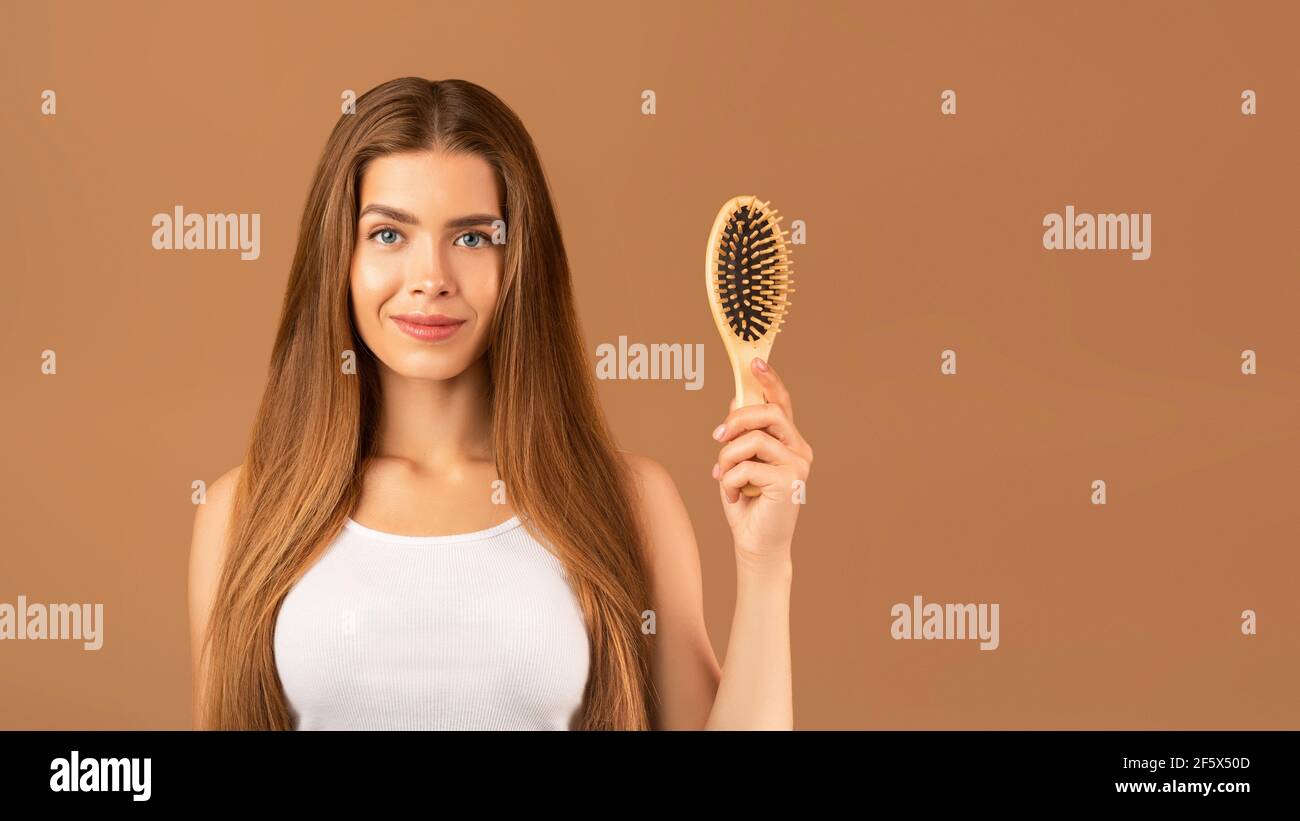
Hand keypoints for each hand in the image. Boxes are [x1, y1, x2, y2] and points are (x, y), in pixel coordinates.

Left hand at [710, 357, 812, 570]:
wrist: (756, 544)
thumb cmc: (747, 504)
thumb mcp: (739, 463)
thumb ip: (741, 434)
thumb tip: (736, 399)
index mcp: (789, 442)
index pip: (781, 403)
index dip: (770, 380)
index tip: (754, 361)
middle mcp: (798, 449)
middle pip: (769, 413)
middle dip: (737, 419)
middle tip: (717, 436)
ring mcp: (797, 465)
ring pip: (754, 439)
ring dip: (728, 457)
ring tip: (723, 476)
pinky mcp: (789, 482)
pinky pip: (747, 466)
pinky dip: (730, 480)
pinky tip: (733, 494)